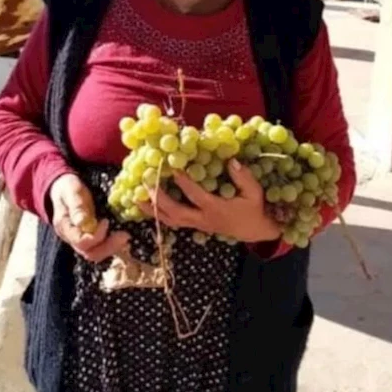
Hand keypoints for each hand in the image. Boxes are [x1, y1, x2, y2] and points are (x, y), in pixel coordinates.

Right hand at [49, 174, 129, 261]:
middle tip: (124, 236)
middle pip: (90, 253)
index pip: (81, 242)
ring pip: (97, 253)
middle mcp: (72, 239)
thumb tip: (83, 222)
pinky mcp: (90, 238)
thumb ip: (76, 206)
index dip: (96, 236)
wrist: (63, 188)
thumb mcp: (71, 191)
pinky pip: (101, 248)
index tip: (106, 221)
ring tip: (126, 237)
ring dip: (113, 248)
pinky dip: (112, 245)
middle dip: (109, 246)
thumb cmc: (67, 188)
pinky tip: (122, 238)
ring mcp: (80, 240)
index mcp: (65, 228)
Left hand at [140, 159, 282, 242]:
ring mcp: (197, 224)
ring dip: (153, 209)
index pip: (196, 196)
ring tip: (137, 197)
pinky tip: (148, 205)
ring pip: (171, 220)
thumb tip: (230, 161)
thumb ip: (243, 178)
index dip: (184, 183)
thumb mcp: (254, 193)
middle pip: (176, 213)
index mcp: (216, 209)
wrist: (255, 230)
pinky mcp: (195, 225)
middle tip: (147, 182)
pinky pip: (173, 222)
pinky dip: (159, 214)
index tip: (172, 169)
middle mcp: (203, 219)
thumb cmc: (254, 209)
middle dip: (160, 199)